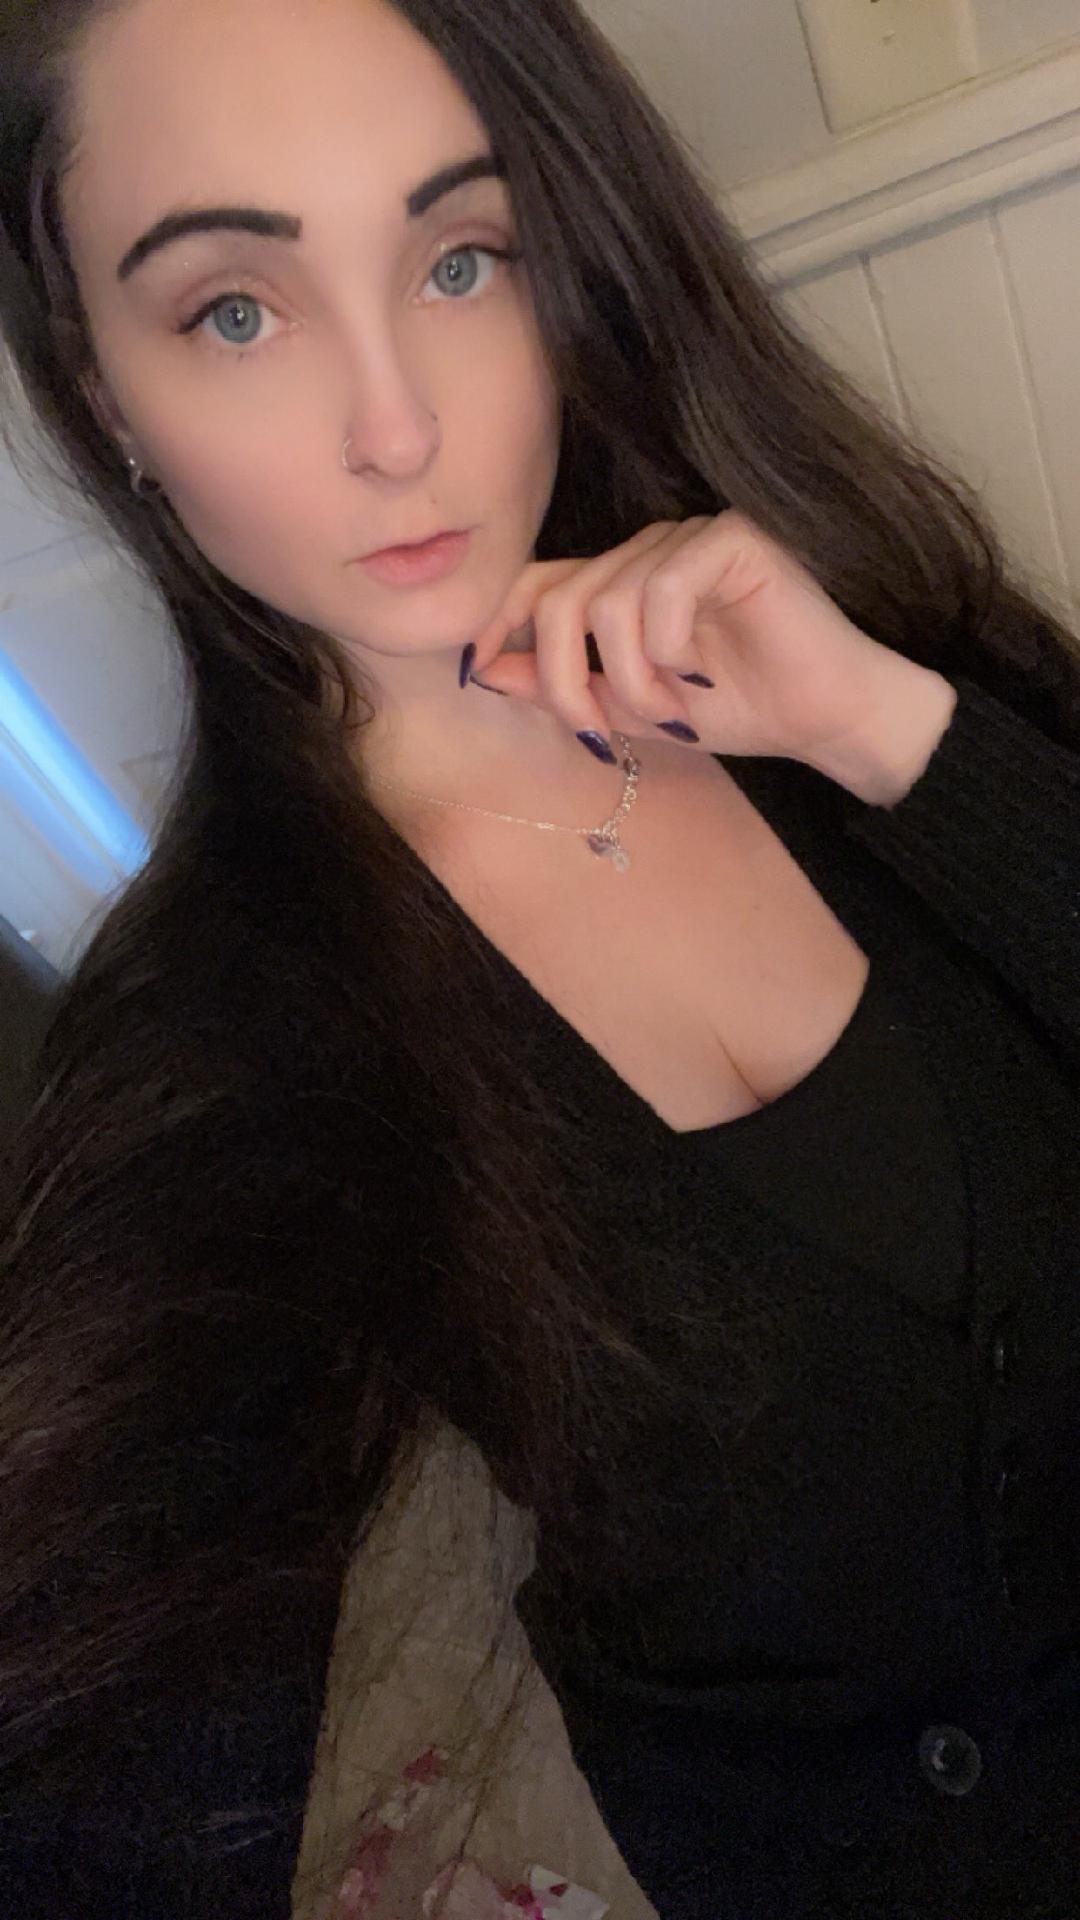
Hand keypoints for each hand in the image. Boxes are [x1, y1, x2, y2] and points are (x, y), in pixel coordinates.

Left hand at [466, 509, 905, 769]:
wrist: (827, 716)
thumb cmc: (738, 709)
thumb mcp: (632, 709)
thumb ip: (564, 687)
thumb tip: (485, 672)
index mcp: (621, 581)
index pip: (535, 582)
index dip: (497, 624)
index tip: (480, 675)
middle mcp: (649, 551)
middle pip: (560, 599)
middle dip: (562, 678)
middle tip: (597, 727)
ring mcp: (689, 539)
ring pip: (609, 603)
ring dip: (628, 677)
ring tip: (669, 707)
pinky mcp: (731, 540)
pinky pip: (664, 588)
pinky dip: (668, 646)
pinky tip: (698, 672)